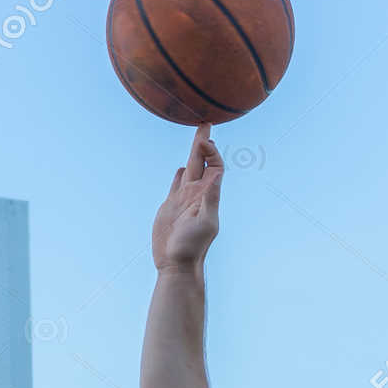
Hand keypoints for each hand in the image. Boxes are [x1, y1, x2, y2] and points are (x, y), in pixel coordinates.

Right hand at [152, 123, 222, 272]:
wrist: (176, 264)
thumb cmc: (192, 246)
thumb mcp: (204, 221)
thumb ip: (210, 198)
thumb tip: (216, 174)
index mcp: (207, 195)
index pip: (214, 167)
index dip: (211, 152)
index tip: (204, 140)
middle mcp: (196, 194)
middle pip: (201, 163)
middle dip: (203, 143)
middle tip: (205, 123)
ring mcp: (184, 199)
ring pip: (189, 171)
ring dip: (193, 155)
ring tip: (196, 141)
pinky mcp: (171, 206)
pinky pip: (177, 185)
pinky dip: (179, 175)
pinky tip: (180, 169)